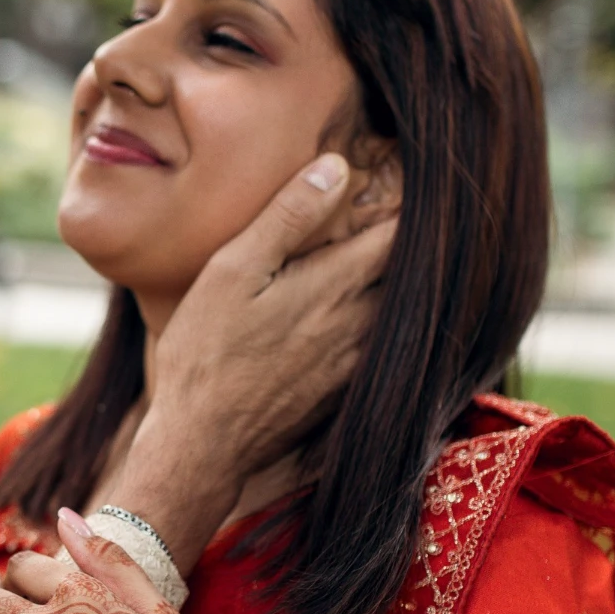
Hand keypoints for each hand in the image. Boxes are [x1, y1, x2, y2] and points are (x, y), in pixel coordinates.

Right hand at [110, 154, 394, 572]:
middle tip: (406, 216)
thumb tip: (337, 168)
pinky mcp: (344, 392)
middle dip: (409, 244)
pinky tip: (361, 315)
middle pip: (406, 273)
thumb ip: (286, 219)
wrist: (203, 445)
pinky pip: (381, 346)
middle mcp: (358, 325)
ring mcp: (355, 363)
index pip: (396, 233)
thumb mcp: (231, 271)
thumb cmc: (205, 353)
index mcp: (334, 286)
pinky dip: (383, 323)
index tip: (411, 180)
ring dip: (398, 284)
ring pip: (398, 312)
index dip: (408, 204)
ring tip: (389, 259)